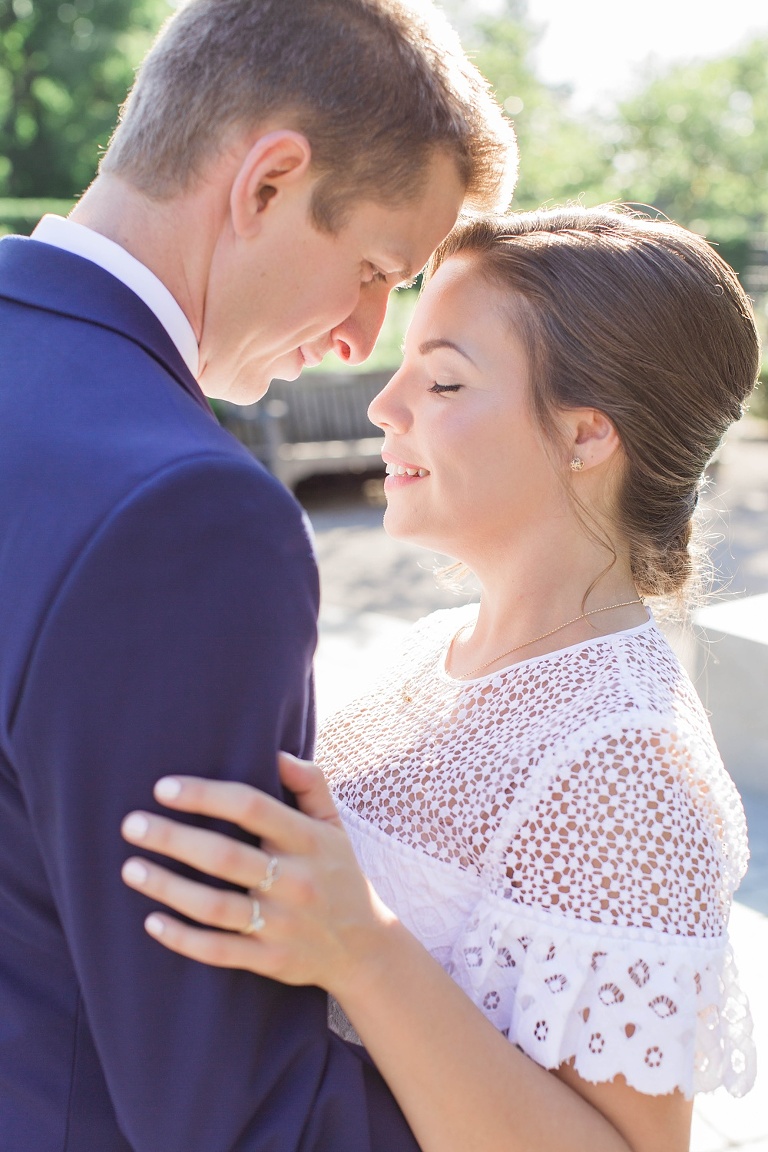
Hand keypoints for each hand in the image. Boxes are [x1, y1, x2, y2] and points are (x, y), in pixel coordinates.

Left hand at [121, 753, 393, 994]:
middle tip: (131, 825)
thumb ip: (310, 784)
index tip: (163, 788)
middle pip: (225, 857)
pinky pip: (219, 951)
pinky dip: (182, 938)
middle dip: (173, 839)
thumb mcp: (333, 826)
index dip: (205, 795)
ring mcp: (282, 924)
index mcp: (308, 841)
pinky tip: (152, 922)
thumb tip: (277, 752)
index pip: (251, 807)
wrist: (366, 949)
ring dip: (167, 888)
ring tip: (131, 869)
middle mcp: (295, 880)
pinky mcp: (271, 961)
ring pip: (215, 907)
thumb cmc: (339, 874)